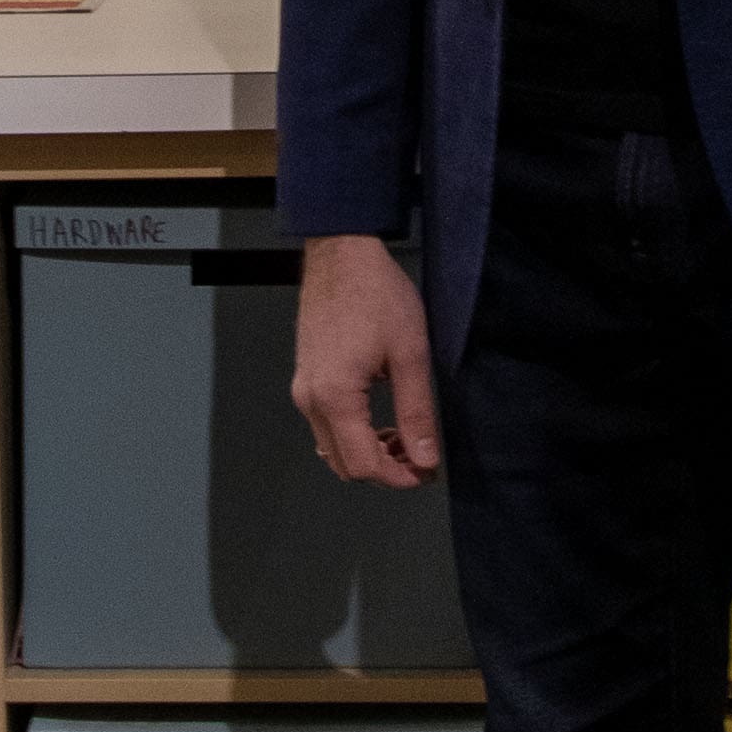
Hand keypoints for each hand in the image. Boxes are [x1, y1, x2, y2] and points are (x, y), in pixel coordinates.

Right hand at [293, 231, 442, 487]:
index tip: (427, 472)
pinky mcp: (305, 377)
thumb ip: (417, 413)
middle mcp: (311, 399)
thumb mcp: (410, 355)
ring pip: (332, 448)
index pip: (363, 465)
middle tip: (420, 455)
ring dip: (367, 453)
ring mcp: (304, 388)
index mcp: (336, 397)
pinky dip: (352, 434)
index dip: (398, 477)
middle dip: (384, 469)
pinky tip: (380, 417)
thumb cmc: (377, 295)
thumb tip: (426, 459)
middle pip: (344, 464)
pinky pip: (325, 425)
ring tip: (404, 434)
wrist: (342, 253)